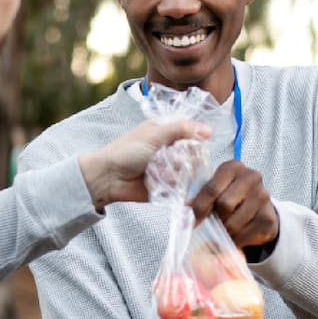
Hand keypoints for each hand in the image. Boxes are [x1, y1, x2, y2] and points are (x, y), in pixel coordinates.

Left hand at [78, 120, 210, 209]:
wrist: (108, 178)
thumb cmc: (126, 151)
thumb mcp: (155, 134)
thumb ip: (182, 129)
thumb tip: (209, 130)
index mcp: (167, 132)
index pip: (193, 134)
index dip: (195, 139)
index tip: (191, 143)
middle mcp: (171, 150)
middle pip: (195, 155)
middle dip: (184, 159)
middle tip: (168, 158)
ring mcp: (170, 169)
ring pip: (190, 173)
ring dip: (176, 173)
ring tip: (157, 172)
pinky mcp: (168, 187)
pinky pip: (182, 189)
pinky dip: (174, 186)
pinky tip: (161, 183)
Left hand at [187, 159, 278, 250]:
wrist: (258, 209)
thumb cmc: (230, 196)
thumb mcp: (215, 190)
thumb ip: (200, 197)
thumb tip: (185, 211)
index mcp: (233, 167)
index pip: (212, 188)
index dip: (199, 207)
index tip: (192, 221)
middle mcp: (251, 177)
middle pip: (224, 205)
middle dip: (215, 218)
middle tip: (213, 222)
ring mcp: (263, 197)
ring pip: (233, 223)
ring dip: (224, 231)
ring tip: (224, 228)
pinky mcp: (268, 218)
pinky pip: (244, 236)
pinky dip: (235, 240)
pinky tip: (236, 234)